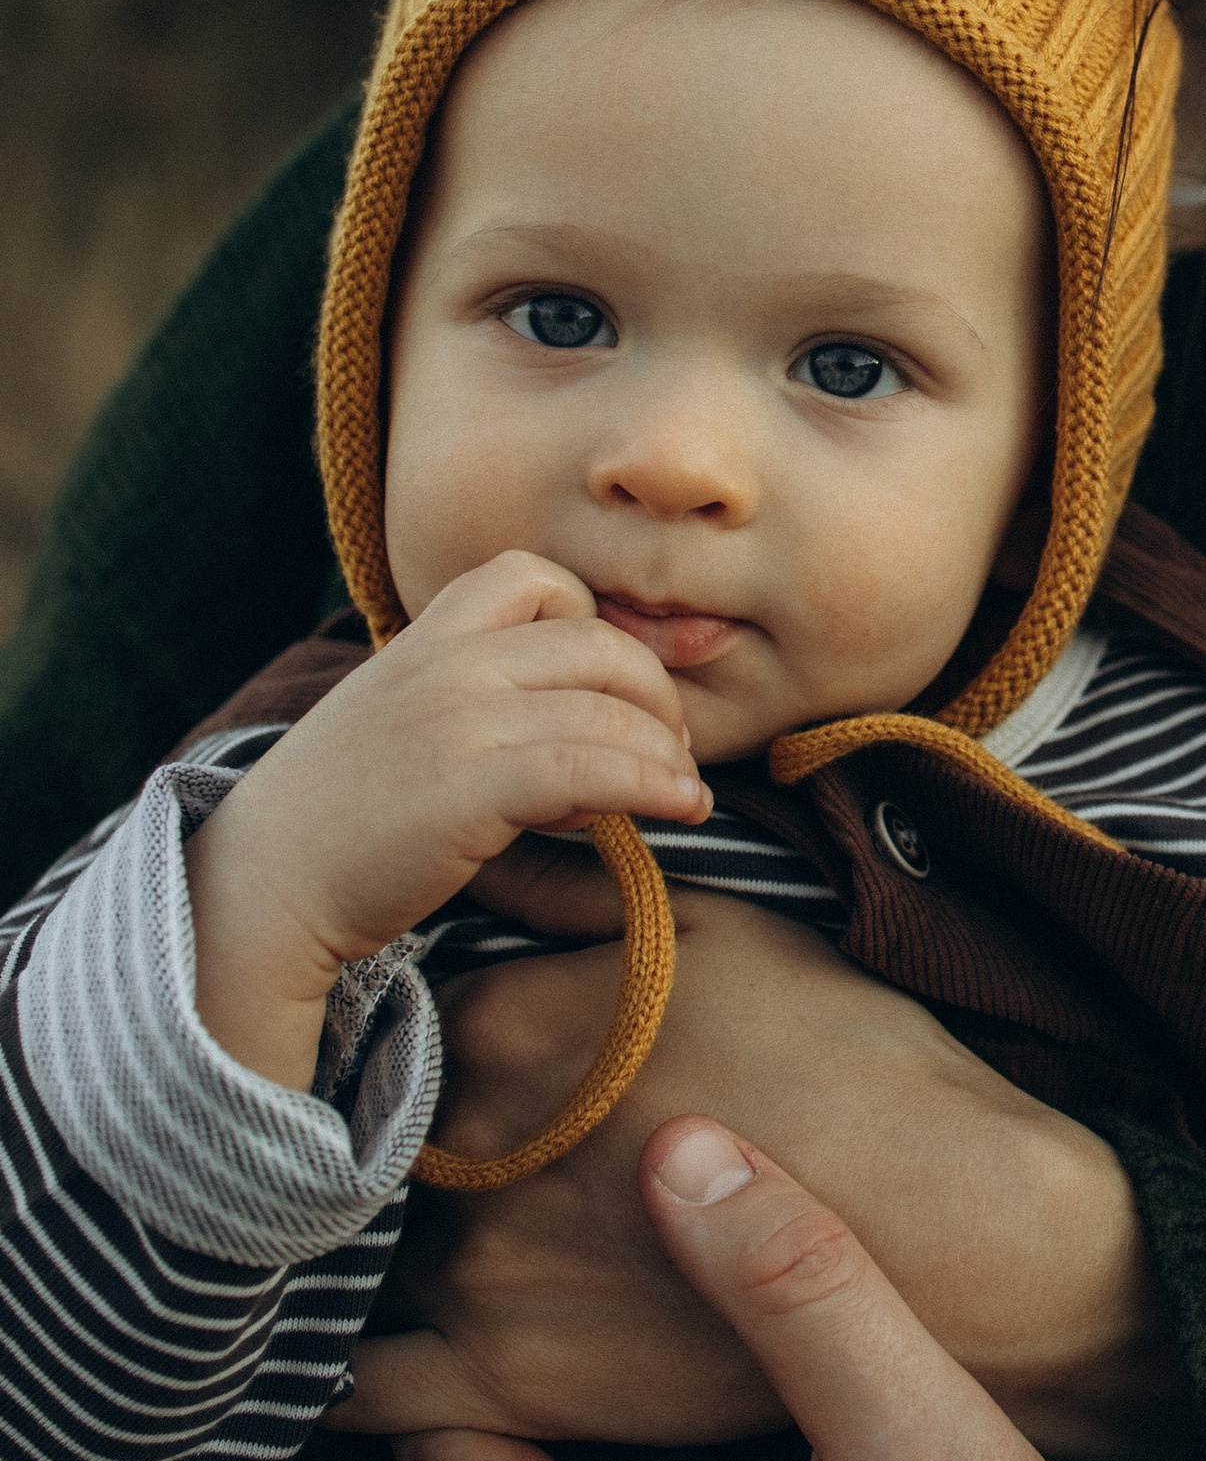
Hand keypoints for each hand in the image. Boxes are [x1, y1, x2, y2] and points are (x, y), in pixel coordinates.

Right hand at [186, 554, 710, 1090]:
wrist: (263, 883)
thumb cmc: (338, 815)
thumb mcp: (398, 719)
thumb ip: (475, 700)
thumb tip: (584, 732)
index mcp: (424, 637)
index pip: (534, 577)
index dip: (594, 621)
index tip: (612, 686)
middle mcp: (445, 662)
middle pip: (597, 644)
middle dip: (655, 693)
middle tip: (672, 745)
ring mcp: (458, 720)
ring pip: (608, 710)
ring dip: (667, 752)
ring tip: (687, 790)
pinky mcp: (473, 787)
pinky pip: (596, 768)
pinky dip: (655, 786)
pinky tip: (681, 809)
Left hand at [333, 866, 1188, 1460]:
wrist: (967, 1241)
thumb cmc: (866, 1067)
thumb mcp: (735, 932)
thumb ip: (591, 892)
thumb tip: (498, 844)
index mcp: (525, 1019)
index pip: (414, 1003)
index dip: (438, 1018)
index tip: (459, 1036)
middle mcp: (481, 1143)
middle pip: (377, 1123)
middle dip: (399, 1123)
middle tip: (452, 1131)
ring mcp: (484, 1272)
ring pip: (357, 1244)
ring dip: (367, 1234)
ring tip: (411, 1230)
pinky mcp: (511, 1390)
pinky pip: (360, 1396)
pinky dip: (342, 1372)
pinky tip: (374, 1344)